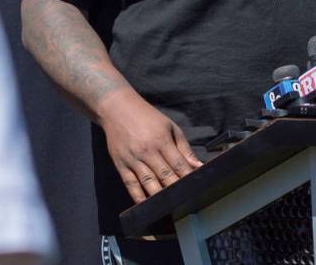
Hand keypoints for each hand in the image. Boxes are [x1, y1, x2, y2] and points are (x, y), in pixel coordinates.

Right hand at [97, 88, 202, 202]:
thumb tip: (198, 166)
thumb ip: (184, 147)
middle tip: (187, 203)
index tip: (197, 189)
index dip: (188, 178)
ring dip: (160, 197)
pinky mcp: (121, 164)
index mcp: (161, 140)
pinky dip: (138, 197)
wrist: (117, 108)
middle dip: (177, 190)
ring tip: (170, 208)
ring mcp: (133, 158)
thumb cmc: (147, 117)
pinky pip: (130, 184)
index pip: (178, 164)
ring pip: (149, 183)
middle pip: (165, 176)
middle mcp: (147, 151)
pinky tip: (146, 206)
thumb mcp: (169, 126)